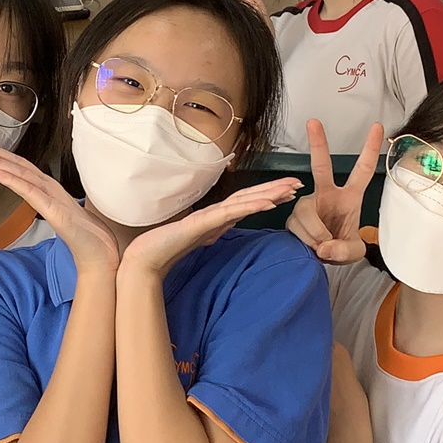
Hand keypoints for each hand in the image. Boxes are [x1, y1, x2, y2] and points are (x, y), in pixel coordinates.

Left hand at [0, 141, 118, 274]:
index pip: (22, 168)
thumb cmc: (86, 240)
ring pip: (22, 173)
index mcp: (51, 190)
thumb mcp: (61, 219)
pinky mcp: (55, 210)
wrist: (101, 259)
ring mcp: (53, 198)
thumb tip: (37, 200)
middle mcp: (51, 189)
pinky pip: (28, 192)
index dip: (1, 157)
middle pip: (19, 165)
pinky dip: (10, 180)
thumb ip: (49, 206)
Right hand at [120, 177, 302, 279]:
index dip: (267, 195)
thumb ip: (209, 235)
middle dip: (275, 188)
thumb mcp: (196, 241)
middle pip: (250, 196)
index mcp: (214, 218)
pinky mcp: (203, 223)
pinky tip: (267, 202)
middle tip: (298, 183)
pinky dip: (251, 206)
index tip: (288, 192)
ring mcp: (208, 216)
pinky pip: (232, 213)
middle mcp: (214, 213)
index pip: (246, 203)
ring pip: (244, 200)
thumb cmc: (164, 250)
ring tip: (290, 188)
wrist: (144, 260)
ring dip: (269, 193)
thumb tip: (219, 233)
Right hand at [287, 119, 381, 263]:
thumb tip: (324, 246)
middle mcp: (326, 194)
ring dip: (315, 234)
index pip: (363, 170)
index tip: (378, 127)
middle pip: (321, 167)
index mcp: (350, 197)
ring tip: (322, 248)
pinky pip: (297, 226)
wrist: (320, 260)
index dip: (371, 149)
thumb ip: (343, 251)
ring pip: (306, 212)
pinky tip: (310, 247)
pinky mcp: (293, 217)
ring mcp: (307, 204)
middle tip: (313, 122)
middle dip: (318, 143)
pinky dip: (306, 241)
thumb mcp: (352, 253)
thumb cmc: (340, 248)